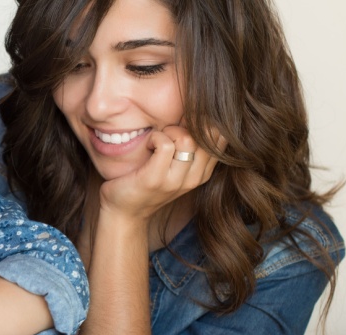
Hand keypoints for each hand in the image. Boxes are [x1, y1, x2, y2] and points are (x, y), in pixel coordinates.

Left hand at [99, 126, 224, 220]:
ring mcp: (176, 181)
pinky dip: (154, 138)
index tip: (184, 123)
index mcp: (202, 173)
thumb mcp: (175, 165)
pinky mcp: (155, 179)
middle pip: (207, 136)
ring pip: (187, 139)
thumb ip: (189, 145)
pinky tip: (147, 146)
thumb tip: (196, 111)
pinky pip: (165, 145)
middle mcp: (194, 178)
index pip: (221, 137)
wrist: (124, 211)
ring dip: (168, 131)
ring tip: (157, 140)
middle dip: (185, 125)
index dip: (203, 122)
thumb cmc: (146, 181)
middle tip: (167, 133)